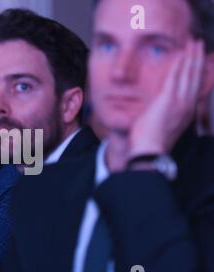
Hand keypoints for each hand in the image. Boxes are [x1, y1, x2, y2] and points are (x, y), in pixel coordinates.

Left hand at [128, 40, 204, 157]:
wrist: (150, 150)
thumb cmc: (151, 142)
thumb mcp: (162, 126)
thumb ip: (163, 113)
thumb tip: (158, 108)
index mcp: (186, 112)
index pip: (195, 87)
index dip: (198, 71)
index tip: (198, 60)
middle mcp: (187, 105)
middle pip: (196, 77)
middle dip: (198, 59)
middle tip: (199, 44)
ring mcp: (179, 102)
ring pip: (189, 74)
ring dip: (191, 56)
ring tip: (194, 43)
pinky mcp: (168, 99)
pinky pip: (175, 77)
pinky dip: (179, 64)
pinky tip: (182, 53)